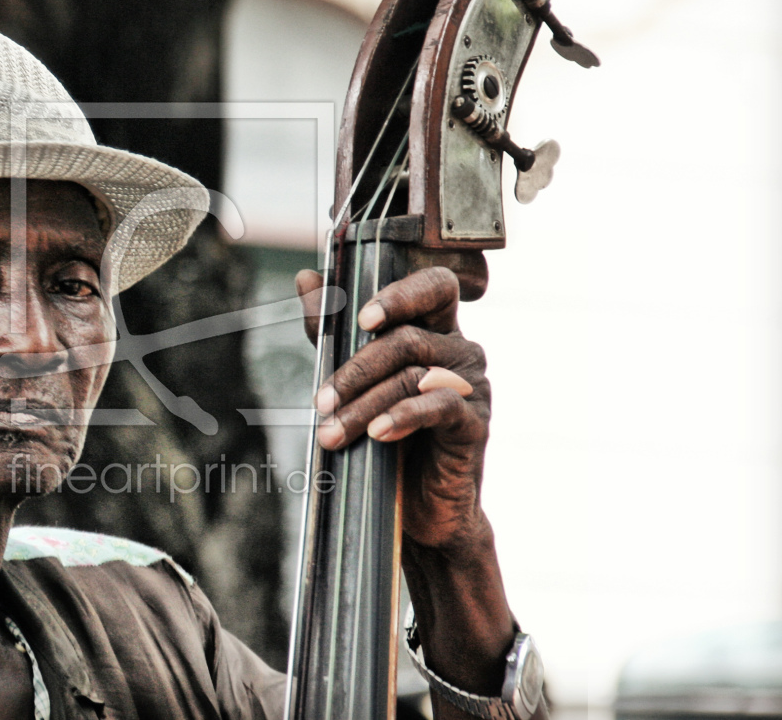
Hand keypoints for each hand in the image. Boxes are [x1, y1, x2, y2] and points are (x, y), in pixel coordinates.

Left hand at [296, 265, 490, 551]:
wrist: (417, 506)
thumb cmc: (386, 435)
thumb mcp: (352, 379)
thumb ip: (332, 330)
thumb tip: (305, 276)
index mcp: (436, 331)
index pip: (436, 287)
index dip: (402, 294)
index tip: (362, 318)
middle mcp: (460, 351)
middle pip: (408, 339)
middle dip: (355, 371)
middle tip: (320, 402)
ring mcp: (471, 386)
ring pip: (414, 376)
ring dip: (365, 404)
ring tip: (332, 432)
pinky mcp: (476, 423)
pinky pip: (439, 407)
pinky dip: (402, 418)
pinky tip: (378, 434)